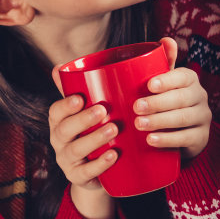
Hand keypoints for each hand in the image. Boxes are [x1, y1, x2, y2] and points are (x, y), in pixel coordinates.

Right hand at [49, 70, 120, 218]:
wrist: (106, 167)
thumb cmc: (105, 125)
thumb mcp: (106, 103)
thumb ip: (132, 77)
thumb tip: (163, 41)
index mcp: (62, 119)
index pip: (56, 110)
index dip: (65, 104)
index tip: (81, 98)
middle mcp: (60, 139)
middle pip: (64, 130)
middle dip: (82, 120)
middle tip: (104, 111)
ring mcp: (68, 160)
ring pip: (75, 151)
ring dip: (93, 139)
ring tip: (114, 130)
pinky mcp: (79, 177)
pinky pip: (85, 173)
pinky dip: (98, 165)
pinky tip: (113, 156)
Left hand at [133, 37, 211, 159]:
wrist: (184, 131)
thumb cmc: (168, 100)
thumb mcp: (165, 82)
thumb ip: (163, 62)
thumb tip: (167, 40)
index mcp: (190, 80)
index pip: (182, 77)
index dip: (167, 80)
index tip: (149, 85)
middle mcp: (200, 97)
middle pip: (181, 99)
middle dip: (157, 103)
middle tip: (136, 107)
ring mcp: (203, 118)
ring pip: (183, 118)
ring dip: (160, 121)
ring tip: (139, 124)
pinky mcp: (201, 137)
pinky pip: (186, 138)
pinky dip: (167, 139)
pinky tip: (151, 140)